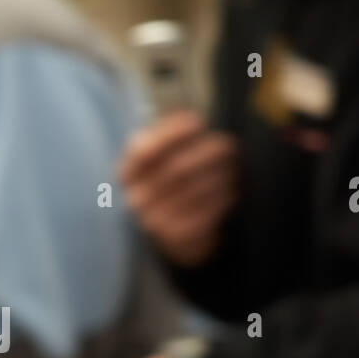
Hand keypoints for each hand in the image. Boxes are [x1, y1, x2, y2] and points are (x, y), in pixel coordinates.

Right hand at [119, 110, 238, 266]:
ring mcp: (156, 221)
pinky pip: (208, 211)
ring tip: (230, 169)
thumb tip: (189, 119)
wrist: (170, 238)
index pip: (144, 151)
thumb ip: (167, 137)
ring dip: (221, 175)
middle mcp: (137, 199)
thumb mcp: (157, 162)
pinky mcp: (179, 237)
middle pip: (178, 169)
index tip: (198, 122)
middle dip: (208, 153)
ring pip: (197, 189)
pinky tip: (229, 191)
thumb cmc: (167, 188)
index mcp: (127, 175)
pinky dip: (224, 198)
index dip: (171, 134)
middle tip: (227, 145)